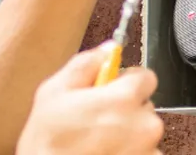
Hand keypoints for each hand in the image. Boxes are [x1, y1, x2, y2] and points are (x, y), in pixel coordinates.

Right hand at [18, 43, 164, 154]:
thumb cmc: (48, 143)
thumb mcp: (53, 93)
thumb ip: (84, 65)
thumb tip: (105, 51)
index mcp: (124, 98)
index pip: (146, 77)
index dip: (127, 82)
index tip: (113, 90)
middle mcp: (143, 123)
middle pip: (145, 105)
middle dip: (126, 109)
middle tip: (97, 119)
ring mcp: (148, 148)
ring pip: (144, 131)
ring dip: (128, 133)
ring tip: (98, 141)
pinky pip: (145, 152)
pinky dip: (130, 152)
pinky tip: (105, 153)